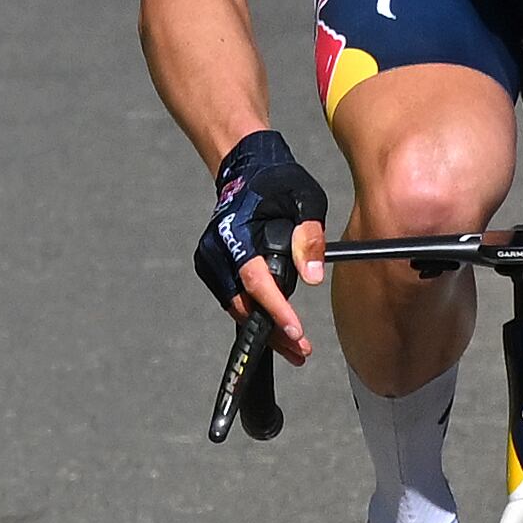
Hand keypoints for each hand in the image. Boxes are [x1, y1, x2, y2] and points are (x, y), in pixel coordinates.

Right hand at [195, 127, 331, 361]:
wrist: (246, 169)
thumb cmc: (279, 182)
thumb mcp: (306, 200)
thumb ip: (309, 237)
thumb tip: (312, 278)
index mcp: (237, 234)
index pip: (256, 280)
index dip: (276, 310)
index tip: (297, 333)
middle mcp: (217, 250)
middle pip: (243, 303)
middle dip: (272, 332)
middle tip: (302, 353)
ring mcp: (211, 260)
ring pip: (236, 306)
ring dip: (264, 329)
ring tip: (295, 349)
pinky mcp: (213, 267)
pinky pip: (233, 298)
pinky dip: (254, 313)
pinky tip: (277, 327)